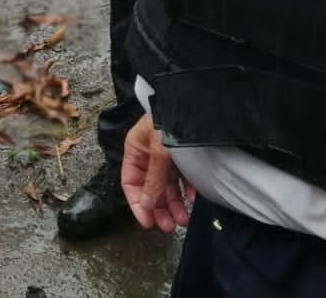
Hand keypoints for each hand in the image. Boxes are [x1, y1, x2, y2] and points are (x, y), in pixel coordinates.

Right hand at [120, 113, 193, 233]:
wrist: (195, 100)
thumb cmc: (170, 120)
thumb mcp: (160, 151)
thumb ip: (153, 180)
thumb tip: (145, 205)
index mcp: (135, 148)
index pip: (130, 182)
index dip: (137, 204)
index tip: (147, 222)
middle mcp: (149, 152)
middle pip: (150, 187)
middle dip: (159, 208)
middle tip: (168, 227)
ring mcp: (166, 153)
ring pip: (167, 185)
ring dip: (174, 203)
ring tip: (184, 220)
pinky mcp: (184, 154)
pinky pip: (182, 176)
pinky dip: (186, 189)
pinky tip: (192, 199)